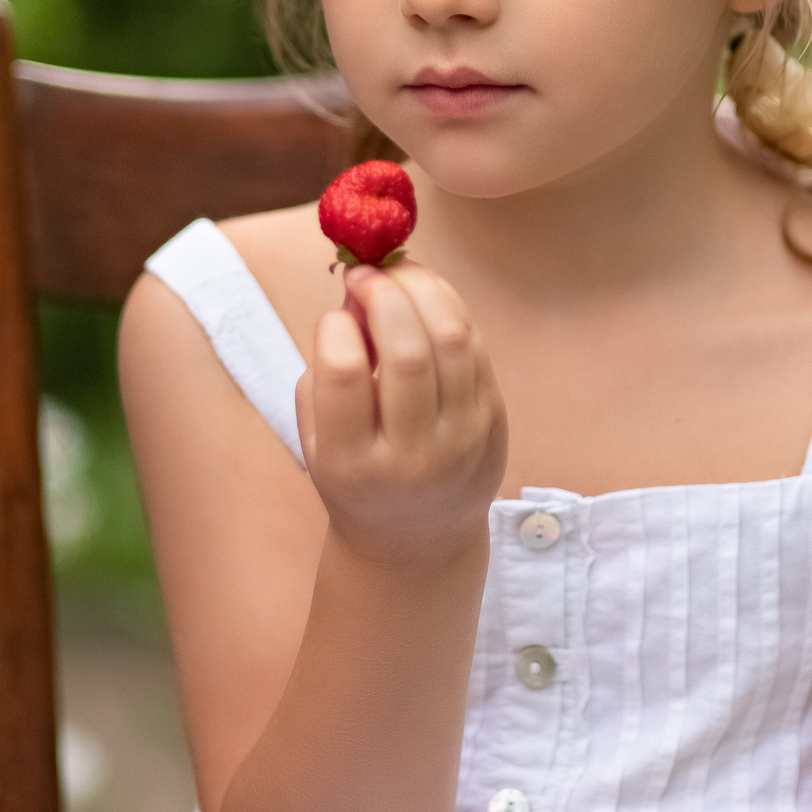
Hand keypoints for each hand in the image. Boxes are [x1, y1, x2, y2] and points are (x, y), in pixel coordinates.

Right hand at [298, 262, 508, 565]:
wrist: (418, 537)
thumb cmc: (356, 474)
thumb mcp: (318, 439)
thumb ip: (324, 371)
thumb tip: (358, 296)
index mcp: (353, 464)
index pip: (344, 374)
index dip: (337, 325)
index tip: (336, 311)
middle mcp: (413, 456)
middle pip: (407, 352)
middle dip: (384, 294)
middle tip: (367, 275)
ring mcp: (462, 439)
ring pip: (451, 340)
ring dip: (422, 289)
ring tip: (397, 275)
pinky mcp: (493, 421)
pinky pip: (475, 346)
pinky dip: (449, 308)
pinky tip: (426, 299)